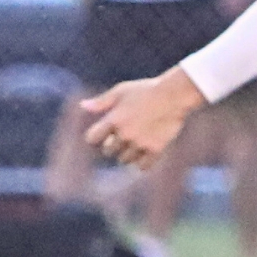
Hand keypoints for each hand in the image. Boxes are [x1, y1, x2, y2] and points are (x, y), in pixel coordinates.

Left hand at [82, 68, 205, 168]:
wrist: (174, 95)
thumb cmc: (146, 90)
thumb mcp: (121, 91)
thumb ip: (102, 102)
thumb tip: (82, 107)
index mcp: (113, 119)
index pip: (92, 138)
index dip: (96, 136)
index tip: (103, 133)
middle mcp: (124, 134)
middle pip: (108, 151)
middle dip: (113, 145)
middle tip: (123, 136)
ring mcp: (140, 143)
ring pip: (125, 160)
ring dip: (127, 153)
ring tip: (136, 141)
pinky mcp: (155, 149)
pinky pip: (143, 166)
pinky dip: (142, 163)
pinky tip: (146, 152)